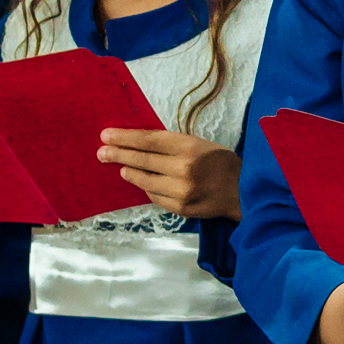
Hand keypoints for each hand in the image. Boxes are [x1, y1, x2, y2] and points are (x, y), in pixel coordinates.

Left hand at [99, 128, 240, 221]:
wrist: (242, 191)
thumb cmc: (220, 163)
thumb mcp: (199, 144)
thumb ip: (171, 145)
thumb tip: (137, 143)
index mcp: (189, 147)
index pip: (148, 140)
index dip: (125, 138)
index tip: (106, 135)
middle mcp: (183, 169)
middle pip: (142, 160)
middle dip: (119, 155)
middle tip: (101, 153)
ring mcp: (181, 191)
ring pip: (144, 181)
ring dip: (130, 173)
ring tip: (122, 168)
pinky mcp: (180, 208)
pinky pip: (154, 197)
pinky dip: (147, 188)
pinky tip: (143, 183)